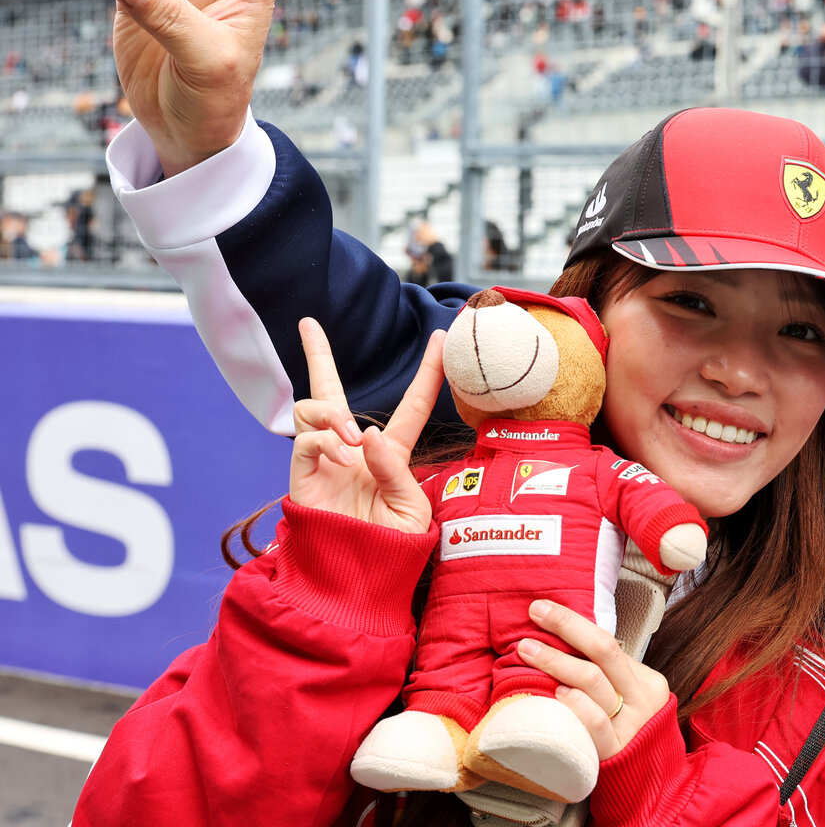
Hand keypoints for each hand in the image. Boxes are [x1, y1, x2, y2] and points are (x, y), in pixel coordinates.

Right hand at [289, 317, 442, 532]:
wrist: (359, 583)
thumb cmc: (391, 550)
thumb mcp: (411, 510)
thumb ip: (395, 470)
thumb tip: (367, 434)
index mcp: (390, 457)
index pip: (410, 406)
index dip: (427, 373)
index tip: (439, 338)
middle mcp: (352, 451)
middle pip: (332, 392)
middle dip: (318, 357)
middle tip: (308, 324)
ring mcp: (324, 461)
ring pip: (314, 408)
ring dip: (334, 413)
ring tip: (350, 438)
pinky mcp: (302, 475)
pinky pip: (306, 439)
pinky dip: (324, 439)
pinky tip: (340, 454)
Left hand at [517, 600, 671, 759]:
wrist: (643, 781)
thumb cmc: (621, 734)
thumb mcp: (622, 699)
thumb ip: (603, 676)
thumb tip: (559, 638)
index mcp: (646, 681)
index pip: (607, 642)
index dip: (573, 622)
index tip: (542, 608)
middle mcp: (643, 699)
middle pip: (603, 652)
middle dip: (566, 629)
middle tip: (533, 617)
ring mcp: (631, 725)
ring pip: (593, 682)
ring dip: (556, 662)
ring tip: (527, 651)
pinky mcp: (615, 752)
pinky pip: (596, 723)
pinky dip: (577, 705)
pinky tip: (556, 693)